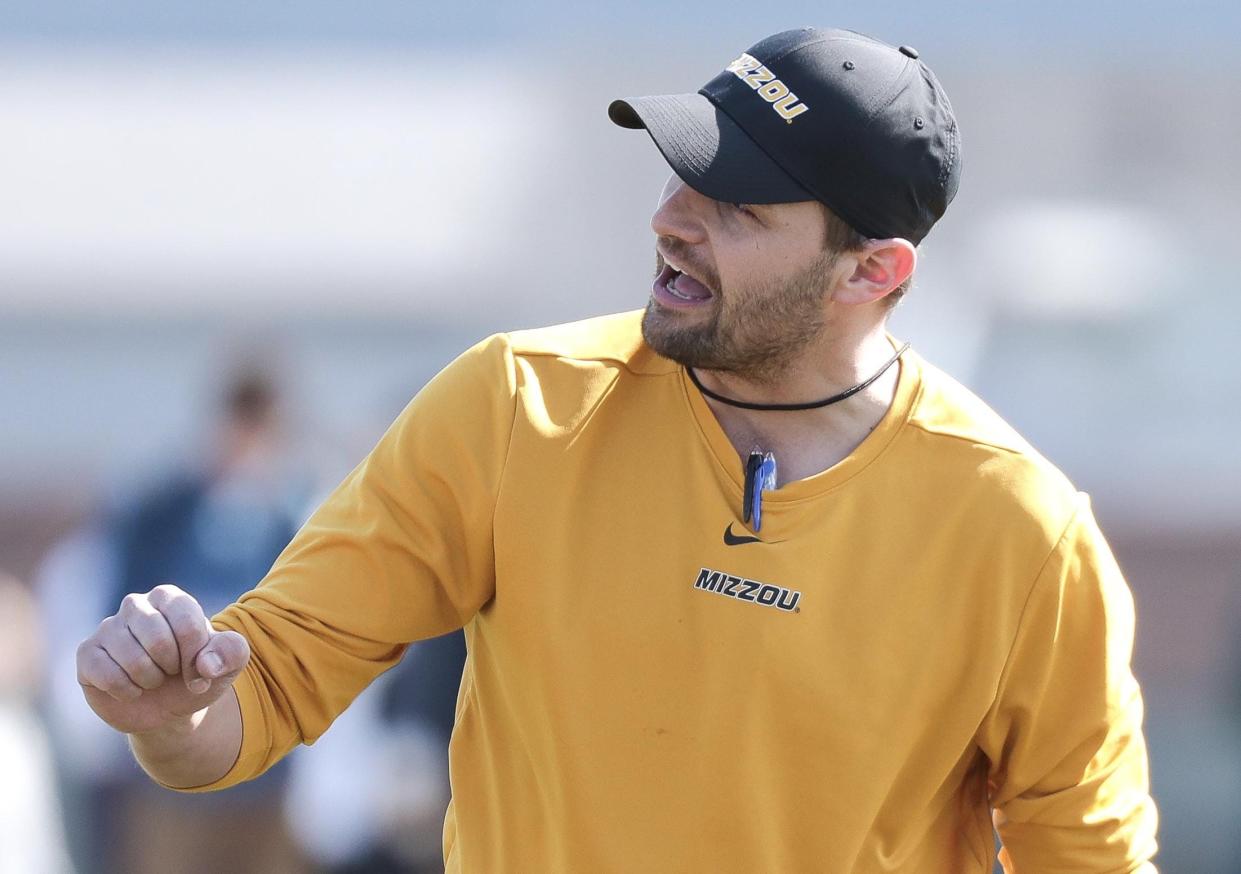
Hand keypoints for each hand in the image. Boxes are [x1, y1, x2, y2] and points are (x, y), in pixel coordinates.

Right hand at [77, 584, 249, 734]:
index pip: (186, 622)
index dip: (196, 656)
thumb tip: (207, 664)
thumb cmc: (198, 675)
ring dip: (149, 680)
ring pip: (131, 658)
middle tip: (172, 673)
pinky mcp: (87, 653)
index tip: (201, 672)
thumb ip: (233, 652)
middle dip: (171, 668)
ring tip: (153, 679)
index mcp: (170, 598)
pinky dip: (126, 690)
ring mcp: (108, 628)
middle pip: (157, 639)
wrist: (168, 707)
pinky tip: (132, 689)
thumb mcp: (229, 664)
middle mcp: (136, 605)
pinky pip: (105, 673)